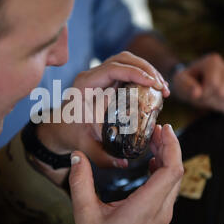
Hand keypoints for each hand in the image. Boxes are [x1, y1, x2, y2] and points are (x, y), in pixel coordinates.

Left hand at [37, 51, 169, 170]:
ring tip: (162, 87)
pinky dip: (142, 74)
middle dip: (146, 69)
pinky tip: (154, 88)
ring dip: (146, 70)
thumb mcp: (85, 146)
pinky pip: (126, 69)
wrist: (61, 128)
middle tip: (162, 87)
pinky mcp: (107, 79)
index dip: (135, 73)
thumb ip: (102, 156)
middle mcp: (91, 76)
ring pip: (126, 60)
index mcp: (84, 86)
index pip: (112, 69)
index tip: (152, 84)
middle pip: (122, 59)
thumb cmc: (71, 134)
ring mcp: (99, 75)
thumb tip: (124, 164)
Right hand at [69, 124, 183, 223]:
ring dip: (167, 159)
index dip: (172, 146)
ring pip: (173, 181)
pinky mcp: (158, 220)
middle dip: (169, 147)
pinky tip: (151, 165)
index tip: (165, 129)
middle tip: (157, 130)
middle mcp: (160, 211)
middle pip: (176, 172)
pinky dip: (163, 172)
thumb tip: (77, 157)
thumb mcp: (85, 214)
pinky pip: (168, 190)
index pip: (172, 171)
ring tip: (153, 143)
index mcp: (146, 207)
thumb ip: (80, 183)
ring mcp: (161, 217)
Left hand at [172, 53, 223, 113]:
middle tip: (201, 94)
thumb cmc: (185, 81)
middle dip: (209, 98)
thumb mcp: (180, 82)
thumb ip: (187, 86)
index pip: (214, 84)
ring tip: (207, 96)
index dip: (203, 92)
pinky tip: (215, 101)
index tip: (196, 91)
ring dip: (215, 103)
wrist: (192, 84)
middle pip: (223, 92)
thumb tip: (197, 93)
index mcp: (213, 61)